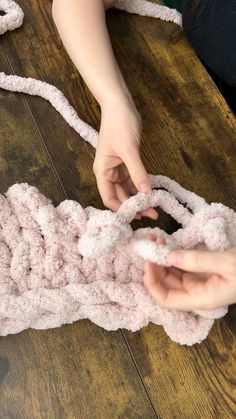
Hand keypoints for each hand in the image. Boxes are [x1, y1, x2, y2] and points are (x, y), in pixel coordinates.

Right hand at [93, 96, 157, 219]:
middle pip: (119, 196)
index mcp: (102, 172)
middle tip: (151, 214)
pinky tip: (151, 193)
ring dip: (139, 198)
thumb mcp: (129, 150)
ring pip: (127, 190)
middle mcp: (108, 173)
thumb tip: (146, 194)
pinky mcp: (127, 162)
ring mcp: (117, 168)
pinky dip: (141, 187)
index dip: (122, 209)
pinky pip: (133, 180)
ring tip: (153, 208)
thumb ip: (138, 173)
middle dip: (133, 206)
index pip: (109, 198)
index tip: (137, 216)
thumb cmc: (119, 124)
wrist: (120, 104)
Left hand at [143, 235, 235, 309]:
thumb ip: (198, 260)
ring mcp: (198, 281)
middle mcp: (196, 292)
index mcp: (201, 297)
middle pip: (164, 285)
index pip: (165, 299)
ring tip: (157, 238)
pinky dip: (171, 254)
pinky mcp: (201, 270)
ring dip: (160, 258)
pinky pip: (180, 265)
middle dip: (153, 265)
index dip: (152, 283)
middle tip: (150, 242)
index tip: (148, 261)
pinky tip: (167, 241)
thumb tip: (169, 255)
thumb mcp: (227, 263)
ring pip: (170, 274)